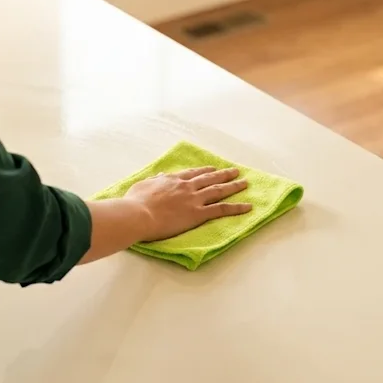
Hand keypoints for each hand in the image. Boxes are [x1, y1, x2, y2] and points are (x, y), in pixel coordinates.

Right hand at [124, 167, 252, 241]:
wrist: (138, 214)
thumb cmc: (135, 202)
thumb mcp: (142, 185)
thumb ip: (154, 180)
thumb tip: (160, 176)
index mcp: (173, 179)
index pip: (193, 173)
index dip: (205, 171)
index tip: (213, 169)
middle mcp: (187, 186)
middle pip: (210, 178)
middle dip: (224, 174)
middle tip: (235, 172)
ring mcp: (194, 199)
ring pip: (219, 190)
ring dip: (233, 186)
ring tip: (245, 183)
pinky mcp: (198, 213)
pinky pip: (222, 209)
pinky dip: (236, 207)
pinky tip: (247, 206)